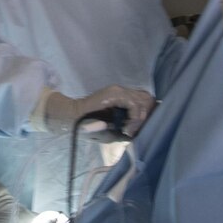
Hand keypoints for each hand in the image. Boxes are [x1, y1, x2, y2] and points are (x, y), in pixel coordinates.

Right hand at [34, 86, 155, 136]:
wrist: (73, 121)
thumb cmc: (92, 127)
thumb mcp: (114, 130)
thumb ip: (129, 128)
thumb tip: (142, 132)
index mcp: (124, 98)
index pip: (146, 101)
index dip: (147, 115)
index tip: (137, 130)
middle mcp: (124, 91)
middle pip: (148, 99)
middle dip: (146, 116)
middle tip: (135, 130)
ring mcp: (119, 91)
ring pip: (144, 101)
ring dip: (140, 118)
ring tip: (130, 129)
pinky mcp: (115, 94)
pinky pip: (134, 105)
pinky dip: (134, 118)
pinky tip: (126, 128)